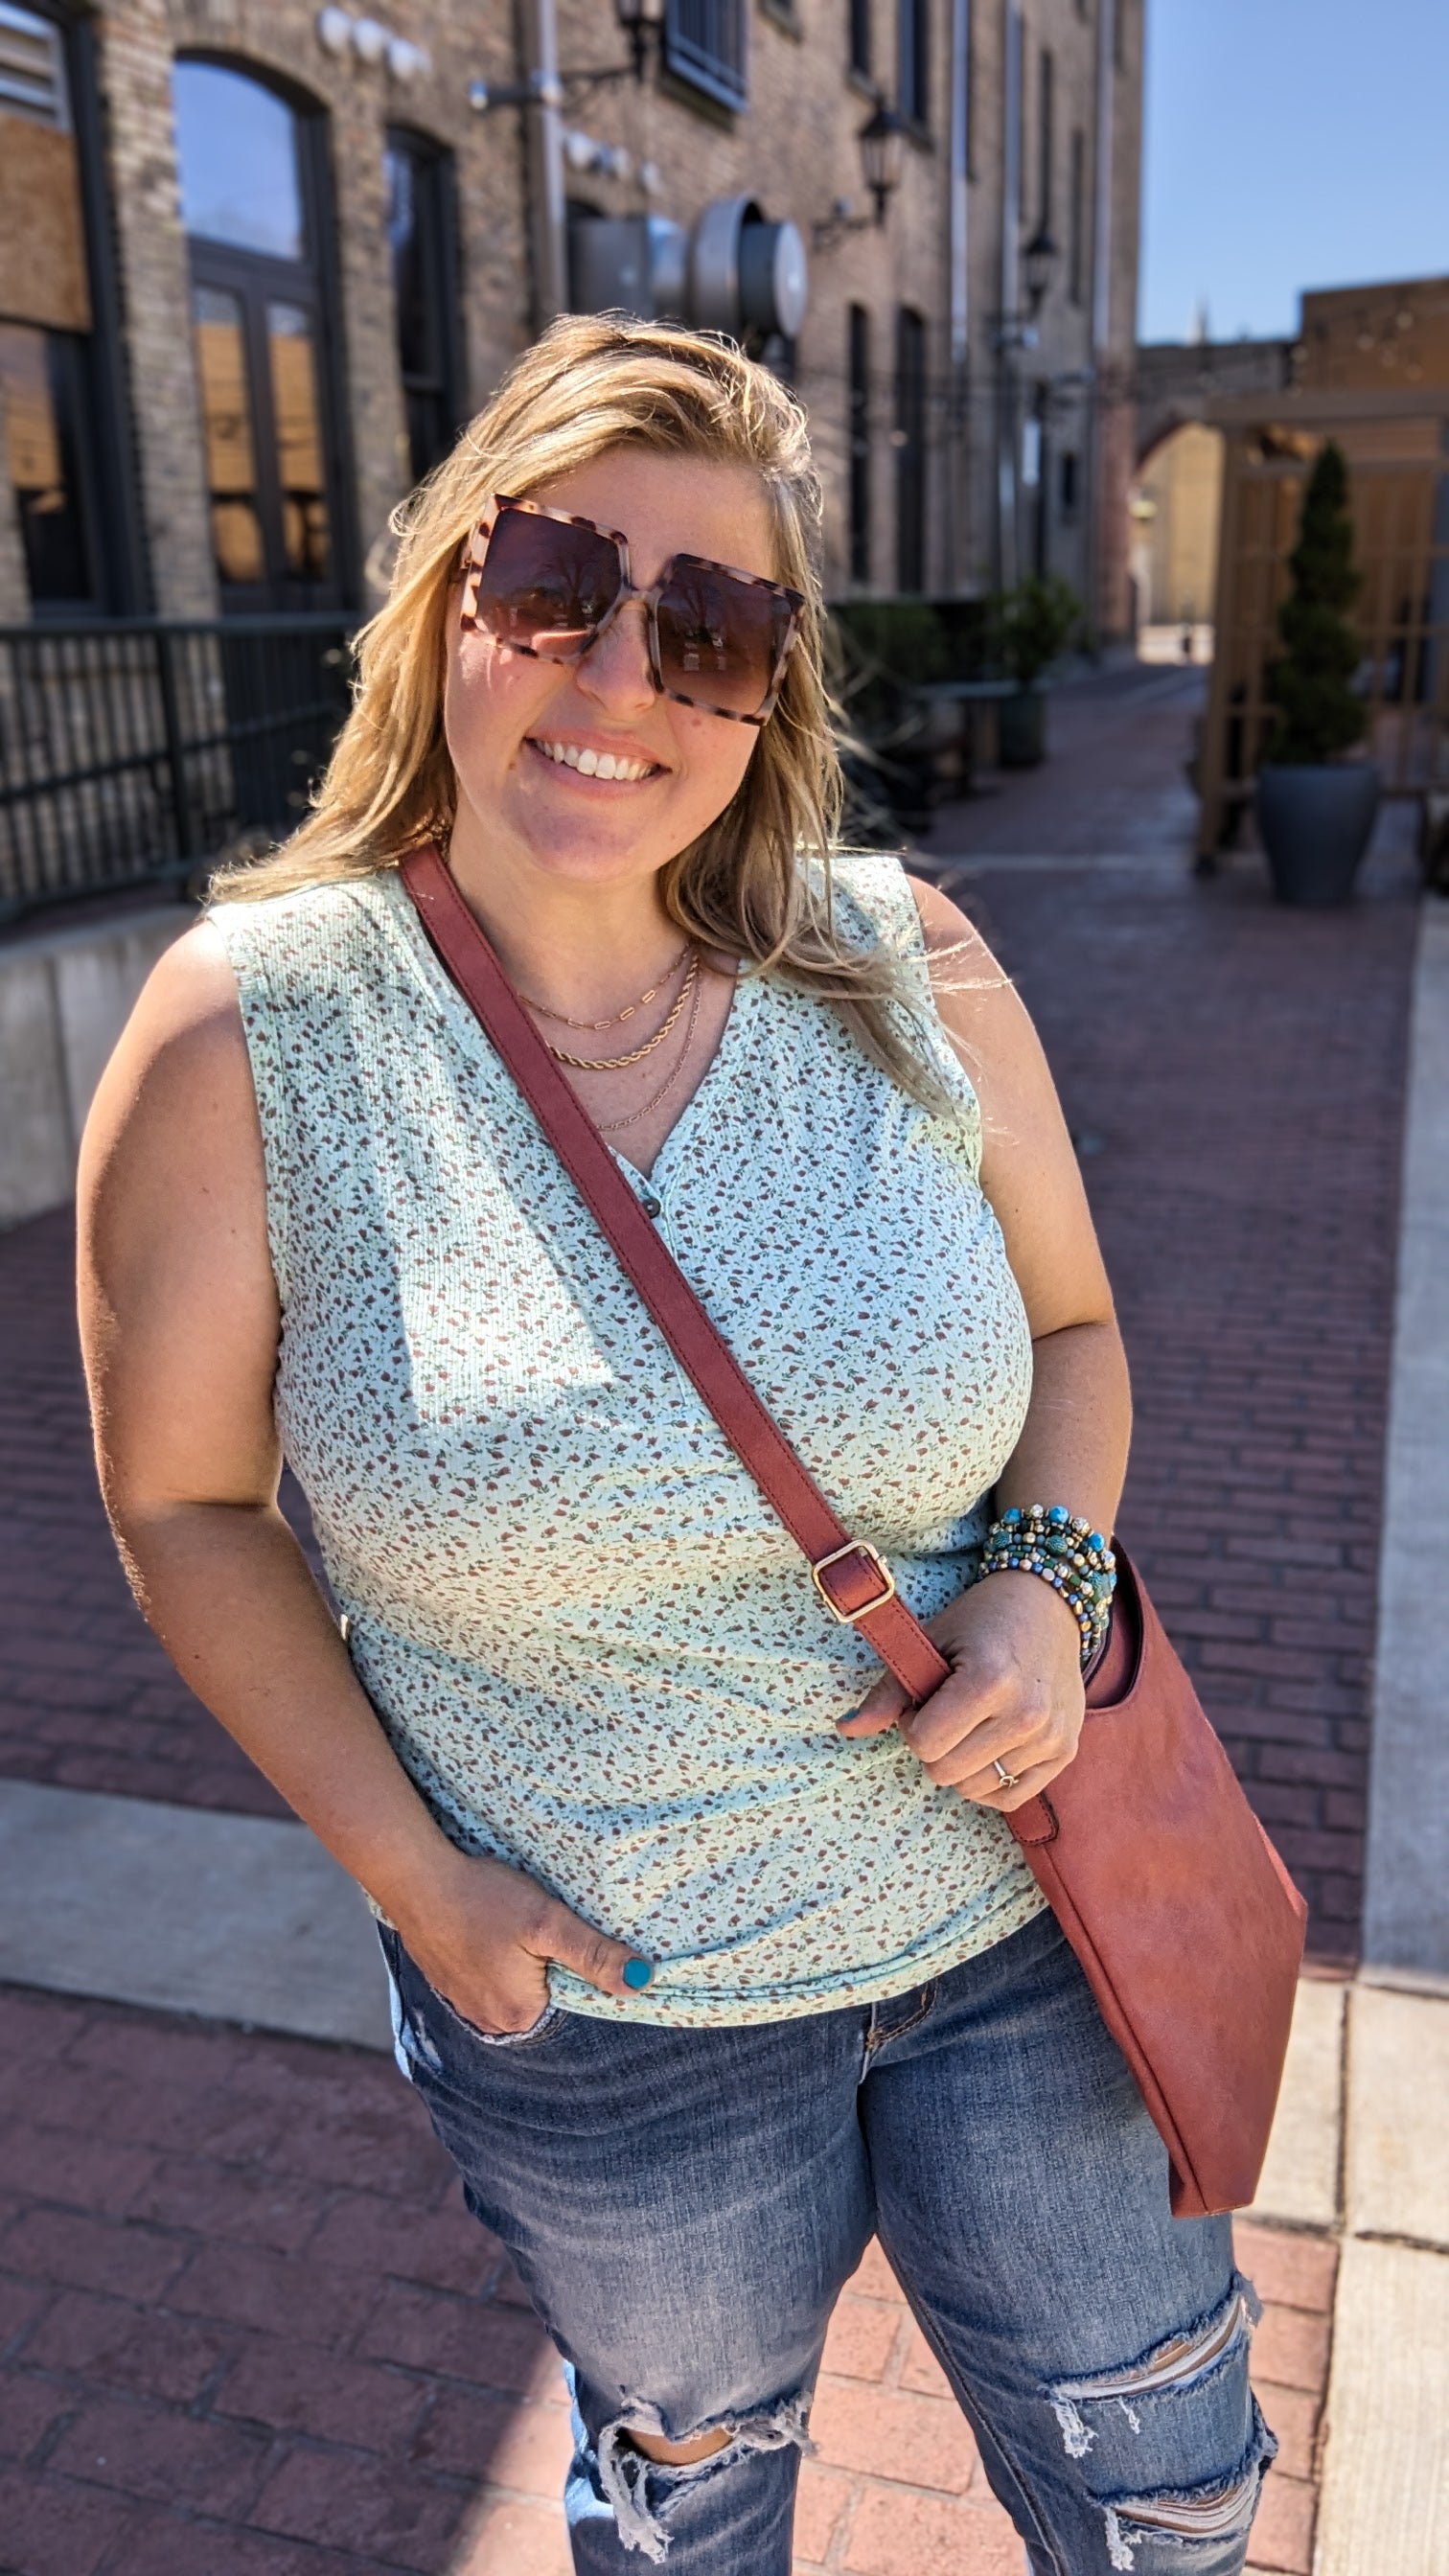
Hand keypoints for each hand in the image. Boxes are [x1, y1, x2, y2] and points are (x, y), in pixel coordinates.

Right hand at [391, 1847, 651, 2034]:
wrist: (417, 1880)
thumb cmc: (483, 1897)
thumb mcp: (546, 1921)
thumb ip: (594, 1954)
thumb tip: (641, 1982)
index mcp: (520, 2014)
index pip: (570, 1997)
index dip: (574, 1964)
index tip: (566, 1934)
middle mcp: (491, 2021)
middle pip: (540, 1994)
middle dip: (545, 1963)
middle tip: (536, 1925)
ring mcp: (464, 2004)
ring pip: (512, 1985)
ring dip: (518, 1961)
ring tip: (512, 1926)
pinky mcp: (447, 1984)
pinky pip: (484, 1978)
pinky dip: (491, 1958)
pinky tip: (488, 1931)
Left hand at [837, 1570, 1084, 1811]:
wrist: (1048, 1606)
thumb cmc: (981, 1621)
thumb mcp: (931, 1642)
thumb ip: (889, 1691)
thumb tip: (845, 1729)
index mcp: (989, 1680)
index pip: (924, 1744)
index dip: (912, 1723)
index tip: (924, 1700)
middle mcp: (1026, 1714)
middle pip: (946, 1773)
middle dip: (934, 1746)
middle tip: (947, 1711)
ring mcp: (1051, 1737)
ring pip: (975, 1790)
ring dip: (962, 1764)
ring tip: (972, 1723)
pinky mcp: (1066, 1752)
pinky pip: (1010, 1799)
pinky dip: (990, 1782)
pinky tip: (989, 1746)